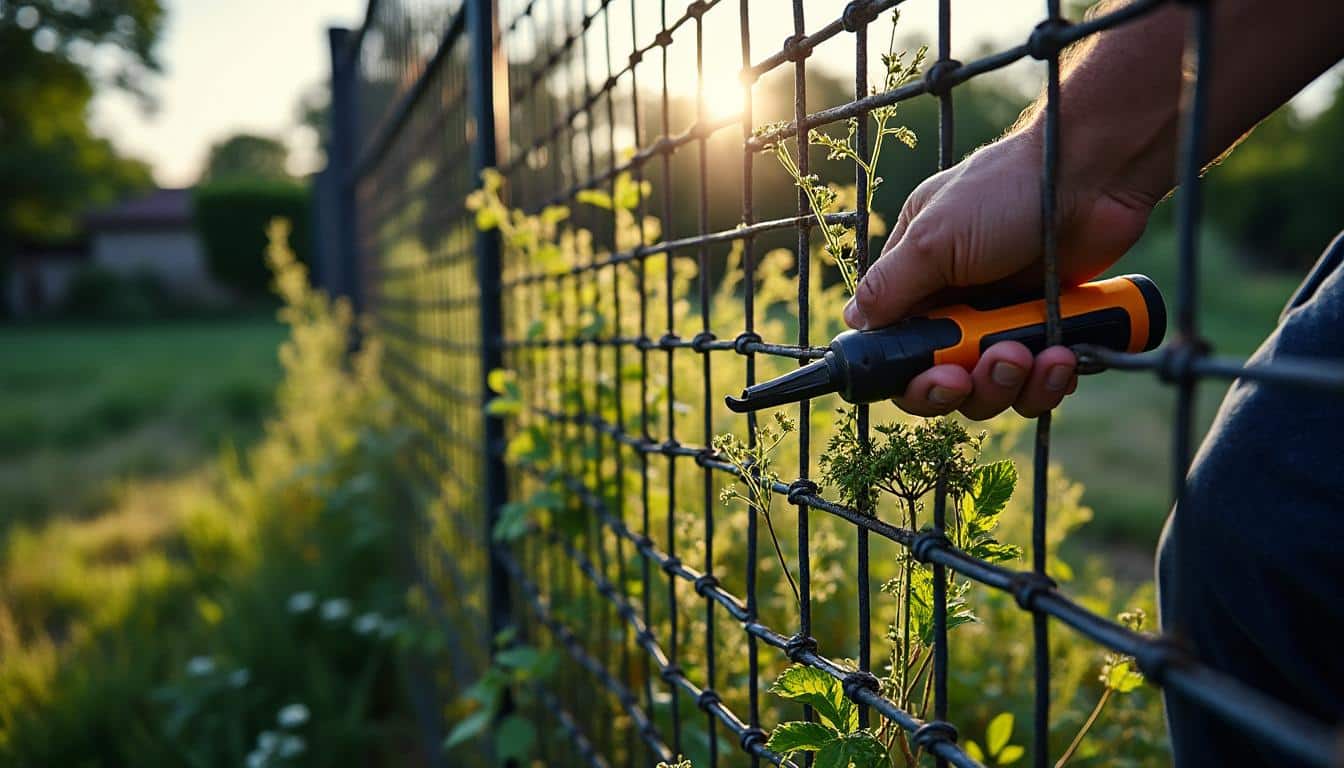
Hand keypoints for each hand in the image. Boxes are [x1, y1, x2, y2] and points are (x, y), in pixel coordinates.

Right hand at [844, 128, 1153, 418]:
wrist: (1092, 173)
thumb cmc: (1005, 189)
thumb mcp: (933, 237)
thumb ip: (889, 286)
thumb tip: (854, 321)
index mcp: (918, 277)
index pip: (897, 349)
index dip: (913, 378)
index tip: (938, 379)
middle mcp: (956, 304)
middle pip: (945, 381)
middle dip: (963, 387)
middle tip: (977, 373)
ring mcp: (1003, 320)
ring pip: (993, 388)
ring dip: (1009, 384)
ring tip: (1030, 355)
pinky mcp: (1049, 330)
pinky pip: (1040, 383)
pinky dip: (1049, 381)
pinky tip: (1062, 356)